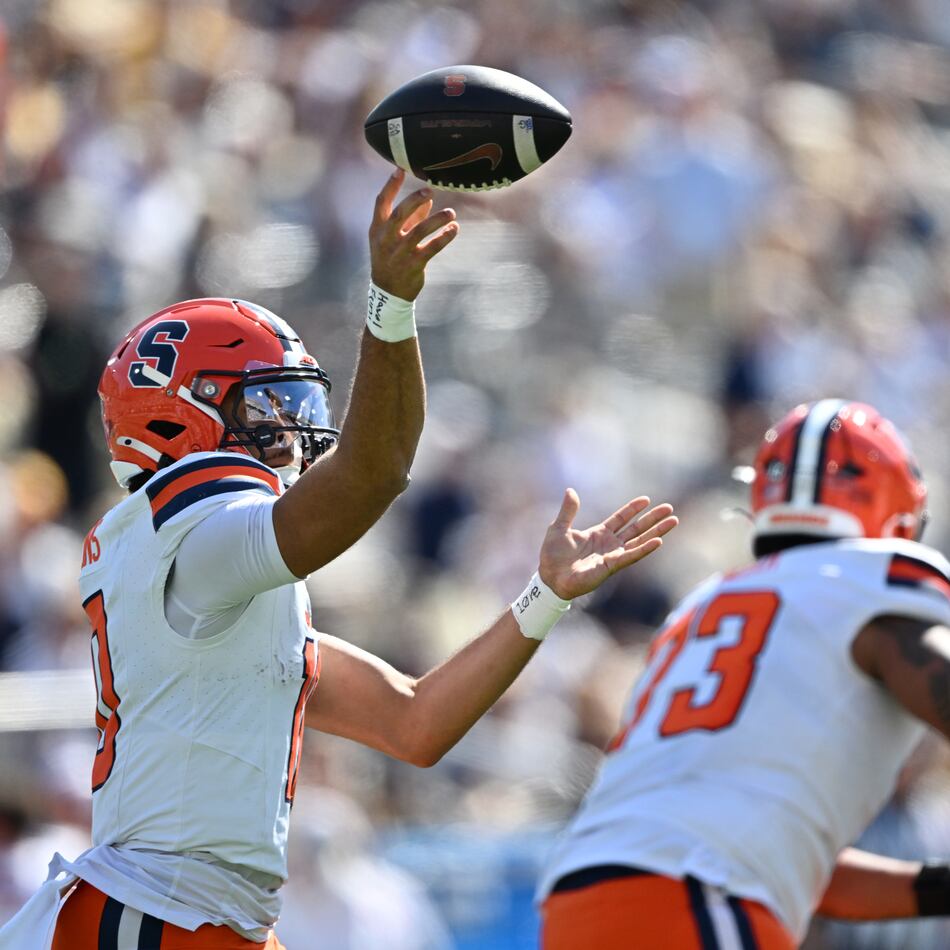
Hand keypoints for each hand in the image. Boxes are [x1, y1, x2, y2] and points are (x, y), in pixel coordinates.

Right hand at [369, 169, 458, 300]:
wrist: (388, 292)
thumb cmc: (391, 259)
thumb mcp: (393, 238)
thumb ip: (410, 218)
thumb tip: (428, 199)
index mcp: (377, 229)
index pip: (381, 202)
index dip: (391, 185)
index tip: (401, 169)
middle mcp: (386, 239)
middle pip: (400, 214)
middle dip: (415, 200)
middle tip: (430, 190)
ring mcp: (399, 253)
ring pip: (419, 231)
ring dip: (437, 219)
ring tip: (451, 213)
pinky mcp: (413, 264)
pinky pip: (432, 247)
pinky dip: (444, 237)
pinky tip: (453, 229)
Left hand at [538, 489, 676, 599]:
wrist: (550, 577)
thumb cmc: (553, 556)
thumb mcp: (559, 528)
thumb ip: (568, 511)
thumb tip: (570, 490)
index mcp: (599, 533)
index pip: (621, 518)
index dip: (633, 509)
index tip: (646, 499)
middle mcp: (609, 544)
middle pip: (636, 528)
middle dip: (652, 518)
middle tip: (669, 509)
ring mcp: (612, 555)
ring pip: (640, 541)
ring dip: (656, 531)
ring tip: (673, 521)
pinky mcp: (611, 566)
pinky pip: (632, 555)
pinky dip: (645, 548)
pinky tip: (658, 541)